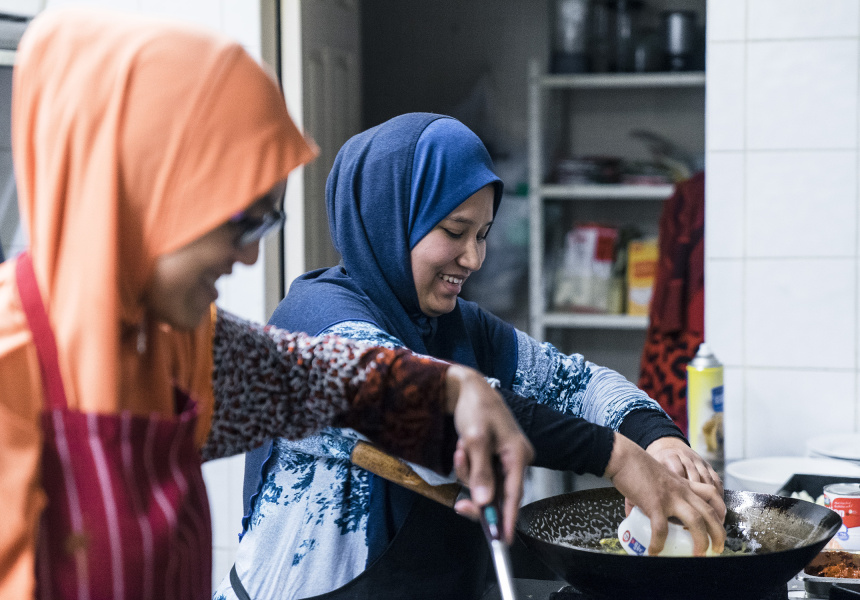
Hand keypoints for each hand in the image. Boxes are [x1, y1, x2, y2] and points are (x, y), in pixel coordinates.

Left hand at [444, 365, 533, 542]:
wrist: (467, 388)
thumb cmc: (476, 408)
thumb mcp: (475, 439)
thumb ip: (481, 472)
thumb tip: (485, 502)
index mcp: (518, 455)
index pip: (513, 495)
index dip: (507, 520)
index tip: (502, 542)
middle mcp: (515, 460)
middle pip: (498, 493)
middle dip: (475, 490)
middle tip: (460, 503)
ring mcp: (504, 459)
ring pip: (484, 484)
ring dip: (467, 471)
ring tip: (461, 448)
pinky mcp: (492, 458)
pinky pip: (479, 473)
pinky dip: (467, 465)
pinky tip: (462, 447)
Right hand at [606, 433, 725, 555]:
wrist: (623, 457)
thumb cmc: (635, 467)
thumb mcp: (654, 479)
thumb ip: (650, 497)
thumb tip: (632, 518)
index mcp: (683, 485)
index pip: (712, 494)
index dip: (721, 511)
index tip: (719, 526)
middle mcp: (681, 491)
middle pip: (710, 513)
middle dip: (718, 534)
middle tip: (716, 550)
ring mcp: (670, 497)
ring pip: (696, 522)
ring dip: (700, 541)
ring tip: (696, 555)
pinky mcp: (654, 503)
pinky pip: (661, 529)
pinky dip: (659, 543)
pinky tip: (654, 551)